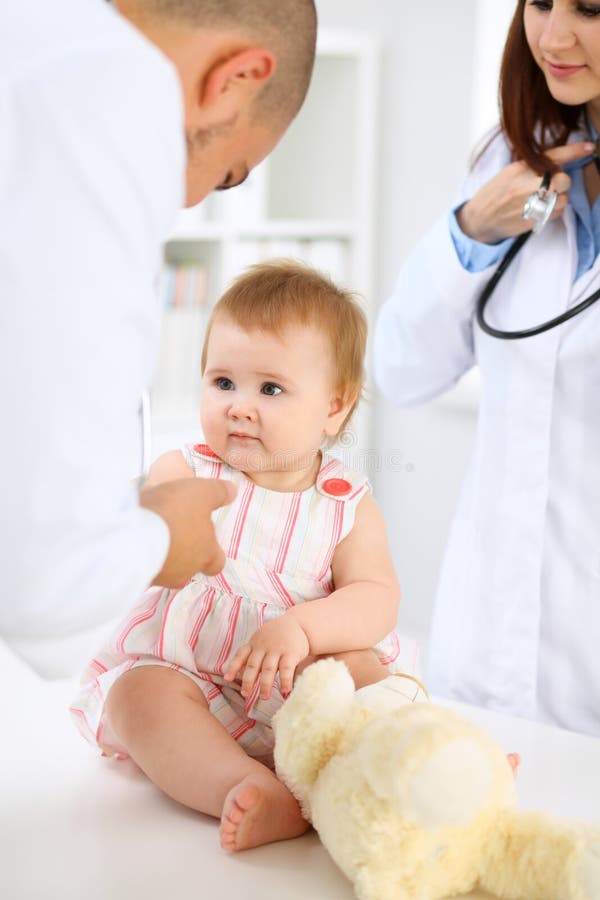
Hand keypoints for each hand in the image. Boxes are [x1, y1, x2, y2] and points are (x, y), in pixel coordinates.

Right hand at [140, 477, 235, 586]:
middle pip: (190, 566)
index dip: (213, 551)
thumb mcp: (201, 492)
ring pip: (166, 567)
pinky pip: (144, 567)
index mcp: (207, 554)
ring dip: (162, 553)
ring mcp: (161, 578)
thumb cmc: (173, 513)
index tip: (205, 539)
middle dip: (184, 551)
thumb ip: (218, 492)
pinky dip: (142, 556)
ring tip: (151, 532)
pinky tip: (134, 539)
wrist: (130, 535)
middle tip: (174, 531)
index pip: (216, 562)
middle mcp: (186, 572)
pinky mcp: (138, 577)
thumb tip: (234, 491)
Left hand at [224, 614, 309, 700]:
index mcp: (254, 644)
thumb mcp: (260, 640)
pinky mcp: (291, 653)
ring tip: (264, 697)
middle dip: (248, 681)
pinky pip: (286, 669)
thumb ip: (249, 655)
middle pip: (253, 665)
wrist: (298, 622)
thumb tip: (237, 673)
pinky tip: (284, 691)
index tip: (227, 679)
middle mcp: (263, 647)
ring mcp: (277, 650)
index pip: (240, 655)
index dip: (233, 667)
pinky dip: (285, 681)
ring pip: (268, 669)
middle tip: (245, 694)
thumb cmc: (276, 635)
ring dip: (265, 684)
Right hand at [457, 141, 594, 244]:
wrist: (480, 219)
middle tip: (552, 185)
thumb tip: (559, 165)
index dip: (574, 151)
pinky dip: (554, 211)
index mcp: (519, 169)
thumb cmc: (495, 194)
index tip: (590, 147)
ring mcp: (528, 205)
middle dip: (562, 182)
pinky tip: (542, 210)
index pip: (552, 156)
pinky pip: (556, 214)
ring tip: (545, 200)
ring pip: (563, 199)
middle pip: (562, 180)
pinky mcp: (531, 221)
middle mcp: (524, 186)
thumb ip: (532, 166)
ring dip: (559, 199)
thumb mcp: (510, 172)